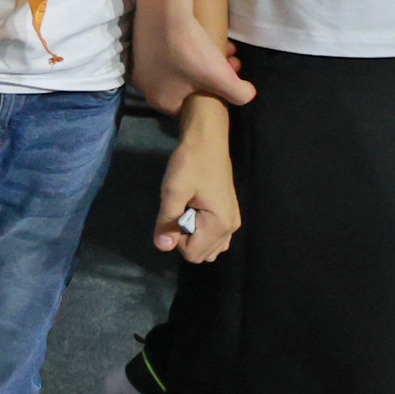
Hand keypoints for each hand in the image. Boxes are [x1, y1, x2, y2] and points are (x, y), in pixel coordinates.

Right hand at [133, 0, 253, 116]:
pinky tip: (200, 35)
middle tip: (229, 62)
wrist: (163, 11)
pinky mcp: (141, 44)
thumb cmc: (189, 51)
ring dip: (202, 60)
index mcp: (161, 100)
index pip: (189, 109)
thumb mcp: (221, 77)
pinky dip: (185, 47)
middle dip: (212, 76)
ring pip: (179, 68)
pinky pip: (168, 52)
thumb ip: (239, 94)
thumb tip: (247, 95)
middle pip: (187, 87)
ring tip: (221, 46)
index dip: (213, 97)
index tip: (227, 82)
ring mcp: (141, 64)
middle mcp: (145, 86)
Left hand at [155, 103, 238, 263]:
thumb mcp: (173, 192)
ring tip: (187, 209)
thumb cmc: (190, 163)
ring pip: (209, 247)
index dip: (176, 239)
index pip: (193, 254)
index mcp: (220, 224)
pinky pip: (214, 236)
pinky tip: (194, 209)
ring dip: (193, 235)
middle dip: (185, 238)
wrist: (207, 139)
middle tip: (180, 210)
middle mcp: (231, 227)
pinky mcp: (228, 213)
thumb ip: (167, 222)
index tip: (173, 215)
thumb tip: (162, 247)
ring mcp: (232, 221)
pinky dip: (201, 230)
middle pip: (202, 254)